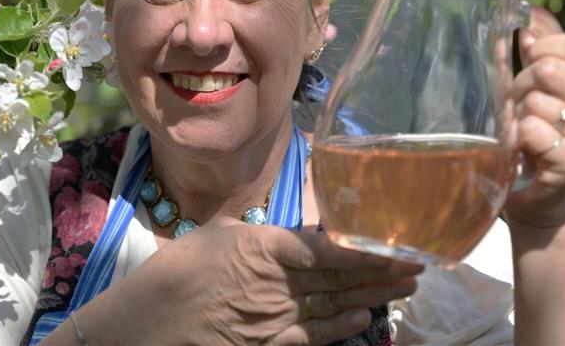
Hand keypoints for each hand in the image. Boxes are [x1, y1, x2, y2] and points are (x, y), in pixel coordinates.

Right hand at [115, 218, 421, 345]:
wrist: (147, 325)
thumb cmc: (176, 271)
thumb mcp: (215, 233)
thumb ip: (254, 230)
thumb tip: (280, 229)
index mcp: (265, 247)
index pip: (330, 250)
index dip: (369, 251)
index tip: (399, 247)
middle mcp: (278, 283)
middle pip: (342, 278)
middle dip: (383, 273)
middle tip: (418, 267)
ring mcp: (276, 319)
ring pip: (336, 306)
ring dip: (373, 298)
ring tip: (404, 290)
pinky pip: (314, 337)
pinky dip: (342, 329)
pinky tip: (364, 320)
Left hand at [505, 7, 564, 228]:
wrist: (541, 197)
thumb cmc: (541, 134)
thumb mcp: (544, 86)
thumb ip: (543, 48)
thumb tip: (530, 13)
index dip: (541, 48)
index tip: (528, 64)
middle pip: (550, 69)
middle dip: (522, 85)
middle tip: (522, 108)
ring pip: (536, 102)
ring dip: (517, 116)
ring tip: (525, 133)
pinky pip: (533, 130)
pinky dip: (517, 136)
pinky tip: (524, 150)